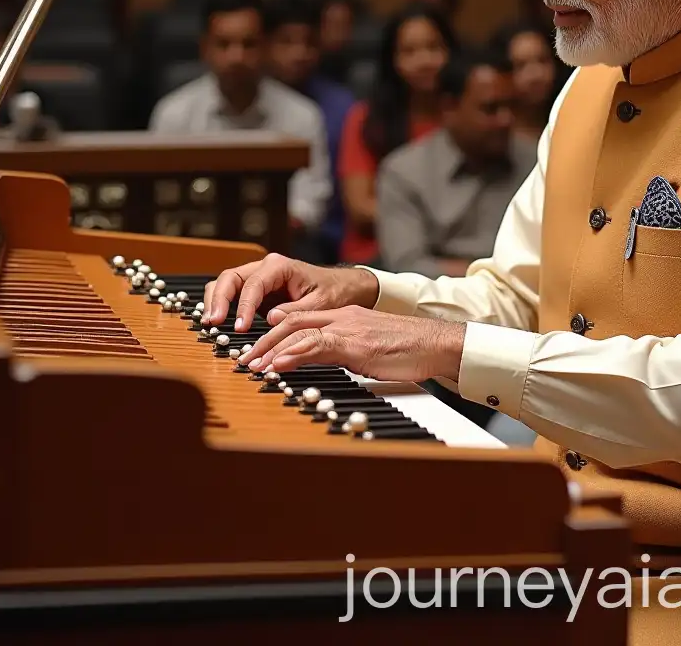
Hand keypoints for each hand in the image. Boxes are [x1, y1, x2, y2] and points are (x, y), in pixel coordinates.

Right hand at [201, 253, 378, 330]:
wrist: (342, 289)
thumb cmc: (334, 292)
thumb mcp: (321, 303)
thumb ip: (296, 310)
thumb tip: (271, 318)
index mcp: (280, 266)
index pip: (253, 284)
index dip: (243, 306)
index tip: (240, 327)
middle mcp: (265, 269)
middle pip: (231, 278)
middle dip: (218, 299)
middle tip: (213, 322)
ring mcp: (258, 279)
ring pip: (226, 284)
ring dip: (215, 301)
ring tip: (210, 323)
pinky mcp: (257, 293)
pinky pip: (233, 295)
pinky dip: (222, 306)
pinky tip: (217, 322)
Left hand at [238, 306, 465, 382]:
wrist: (437, 343)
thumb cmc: (408, 349)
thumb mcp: (367, 348)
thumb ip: (341, 350)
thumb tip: (317, 361)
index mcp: (345, 316)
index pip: (300, 318)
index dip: (274, 332)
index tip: (256, 349)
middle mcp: (342, 317)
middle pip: (291, 321)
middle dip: (263, 340)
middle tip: (243, 359)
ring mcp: (348, 328)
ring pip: (298, 331)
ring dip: (271, 349)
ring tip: (252, 365)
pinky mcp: (355, 344)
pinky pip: (317, 345)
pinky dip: (293, 354)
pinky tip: (278, 364)